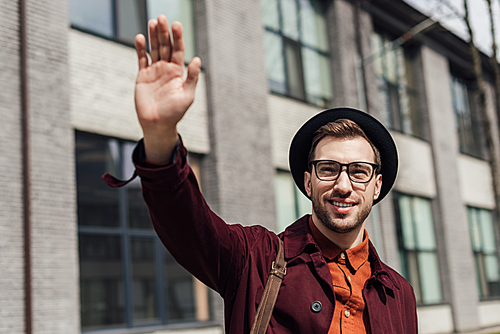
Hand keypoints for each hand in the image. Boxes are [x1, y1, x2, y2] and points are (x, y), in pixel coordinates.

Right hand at [134, 15, 200, 162]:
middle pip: (165, 46)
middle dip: (164, 32)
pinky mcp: (142, 76)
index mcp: (177, 71)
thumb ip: (192, 77)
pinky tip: (141, 38)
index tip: (176, 25)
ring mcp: (154, 71)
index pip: (178, 50)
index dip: (177, 37)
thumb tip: (196, 59)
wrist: (158, 124)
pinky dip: (141, 49)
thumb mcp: (187, 95)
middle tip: (162, 17)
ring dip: (153, 36)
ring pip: (153, 49)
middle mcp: (166, 68)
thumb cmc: (175, 112)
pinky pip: (141, 59)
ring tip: (152, 22)